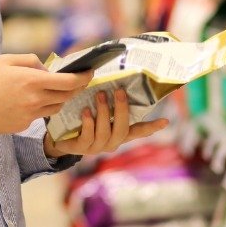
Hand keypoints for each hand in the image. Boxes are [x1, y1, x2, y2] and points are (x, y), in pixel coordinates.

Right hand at [0, 54, 93, 134]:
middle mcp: (35, 99)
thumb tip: (46, 68)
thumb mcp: (6, 60)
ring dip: (60, 98)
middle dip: (75, 88)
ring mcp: (31, 114)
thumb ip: (31, 60)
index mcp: (33, 80)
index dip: (83, 77)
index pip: (69, 81)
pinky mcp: (25, 125)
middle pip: (67, 96)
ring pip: (57, 107)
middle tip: (79, 81)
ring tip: (55, 90)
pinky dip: (43, 107)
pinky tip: (33, 101)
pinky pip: (41, 116)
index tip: (90, 72)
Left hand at [43, 89, 168, 158]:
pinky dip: (88, 123)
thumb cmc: (82, 119)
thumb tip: (113, 78)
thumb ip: (108, 101)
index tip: (165, 121)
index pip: (138, 131)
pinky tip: (85, 111)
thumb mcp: (97, 111)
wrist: (59, 137)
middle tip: (119, 91)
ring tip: (99, 95)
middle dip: (121, 109)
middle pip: (122, 129)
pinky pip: (88, 136)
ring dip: (103, 112)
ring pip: (105, 132)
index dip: (151, 127)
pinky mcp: (82, 148)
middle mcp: (111, 142)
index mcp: (118, 133)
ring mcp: (97, 147)